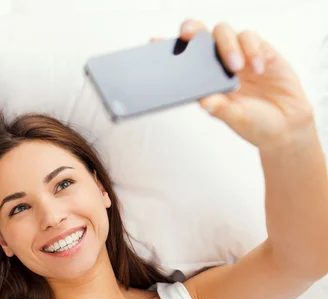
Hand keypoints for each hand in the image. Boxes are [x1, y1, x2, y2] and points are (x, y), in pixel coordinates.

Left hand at [180, 20, 315, 148]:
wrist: (286, 126)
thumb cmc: (253, 122)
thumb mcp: (235, 119)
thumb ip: (220, 109)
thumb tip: (204, 102)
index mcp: (203, 78)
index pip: (183, 57)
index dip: (168, 46)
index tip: (154, 41)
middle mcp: (217, 62)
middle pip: (200, 33)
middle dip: (191, 29)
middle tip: (188, 35)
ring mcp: (238, 54)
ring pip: (223, 31)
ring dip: (227, 46)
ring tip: (236, 68)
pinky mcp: (260, 50)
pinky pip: (250, 37)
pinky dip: (252, 50)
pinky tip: (257, 68)